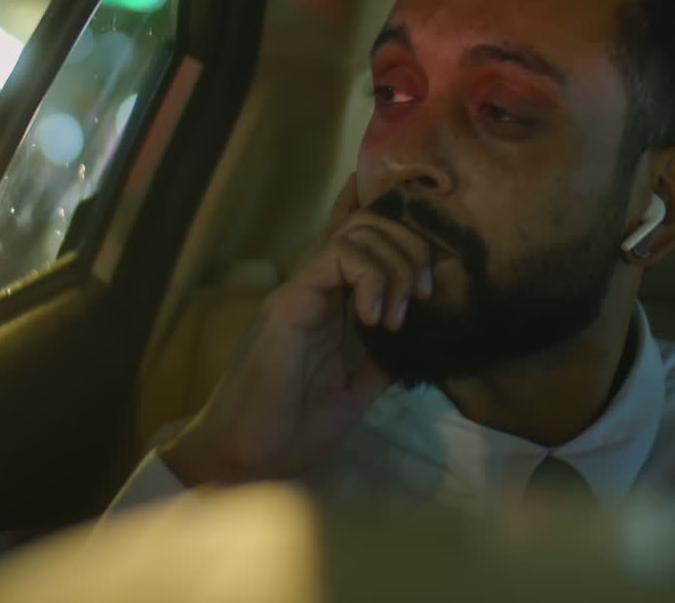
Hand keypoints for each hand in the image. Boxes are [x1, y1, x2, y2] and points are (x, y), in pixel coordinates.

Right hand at [160, 173, 433, 486]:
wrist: (248, 459)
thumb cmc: (292, 429)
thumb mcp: (354, 392)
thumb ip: (381, 361)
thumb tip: (417, 342)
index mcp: (328, 305)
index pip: (354, 241)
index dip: (384, 216)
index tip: (427, 229)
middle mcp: (314, 289)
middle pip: (367, 225)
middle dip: (410, 247)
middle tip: (422, 293)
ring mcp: (300, 291)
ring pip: (356, 232)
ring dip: (394, 264)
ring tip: (397, 316)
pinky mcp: (290, 302)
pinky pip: (336, 257)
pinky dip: (369, 276)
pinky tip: (375, 316)